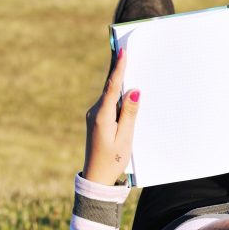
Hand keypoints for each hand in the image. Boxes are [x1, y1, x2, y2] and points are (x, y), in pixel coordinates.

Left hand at [82, 49, 140, 184]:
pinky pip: (109, 104)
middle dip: (120, 71)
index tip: (121, 51)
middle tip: (126, 50)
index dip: (118, 68)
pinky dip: (118, 98)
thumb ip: (130, 113)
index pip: (112, 86)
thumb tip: (134, 90)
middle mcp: (95, 112)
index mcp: (102, 116)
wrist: (96, 179)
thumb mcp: (125, 138)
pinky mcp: (97, 121)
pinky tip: (127, 94)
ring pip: (110, 96)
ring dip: (121, 85)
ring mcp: (95, 117)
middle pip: (110, 88)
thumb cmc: (113, 161)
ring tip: (131, 67)